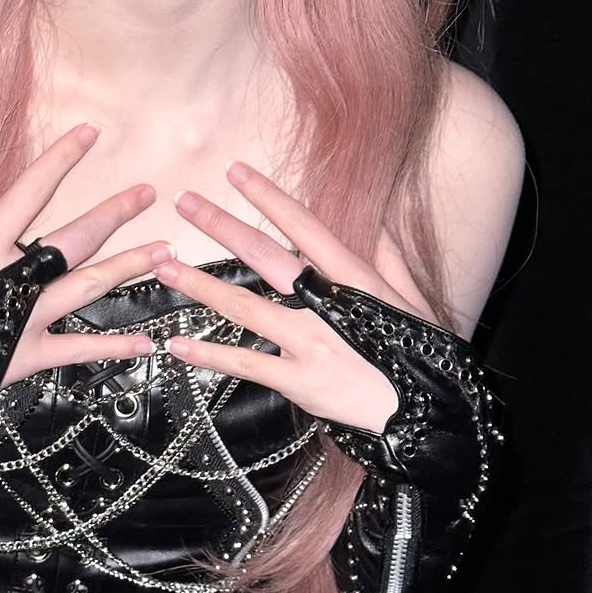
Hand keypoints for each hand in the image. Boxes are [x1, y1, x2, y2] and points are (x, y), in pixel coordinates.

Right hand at [0, 125, 167, 386]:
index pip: (30, 192)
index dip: (61, 159)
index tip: (90, 133)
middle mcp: (15, 280)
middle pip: (76, 239)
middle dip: (114, 213)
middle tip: (148, 193)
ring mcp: (27, 320)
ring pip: (89, 287)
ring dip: (128, 267)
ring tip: (165, 251)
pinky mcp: (29, 358)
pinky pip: (80, 350)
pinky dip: (114, 347)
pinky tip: (146, 343)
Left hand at [154, 163, 437, 433]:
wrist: (428, 421)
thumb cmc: (421, 356)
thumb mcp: (411, 299)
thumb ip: (388, 258)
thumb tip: (380, 221)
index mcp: (353, 278)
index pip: (303, 226)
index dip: (268, 196)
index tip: (236, 171)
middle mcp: (326, 305)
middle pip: (264, 256)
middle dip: (221, 225)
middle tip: (184, 201)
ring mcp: (309, 344)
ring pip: (243, 307)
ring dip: (199, 285)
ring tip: (163, 267)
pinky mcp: (297, 381)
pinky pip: (244, 364)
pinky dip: (208, 355)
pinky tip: (177, 345)